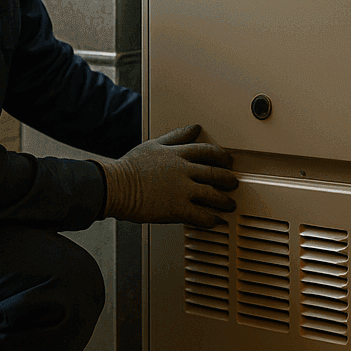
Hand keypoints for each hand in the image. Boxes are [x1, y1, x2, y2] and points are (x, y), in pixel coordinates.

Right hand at [97, 124, 237, 227]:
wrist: (116, 186)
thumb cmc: (129, 168)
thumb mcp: (153, 144)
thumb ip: (176, 136)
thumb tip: (194, 128)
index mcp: (177, 154)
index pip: (206, 151)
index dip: (220, 156)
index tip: (227, 160)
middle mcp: (183, 170)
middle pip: (214, 173)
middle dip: (228, 179)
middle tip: (233, 183)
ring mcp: (182, 190)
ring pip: (212, 195)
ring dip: (224, 201)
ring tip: (229, 204)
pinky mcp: (177, 208)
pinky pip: (200, 215)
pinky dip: (210, 219)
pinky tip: (214, 222)